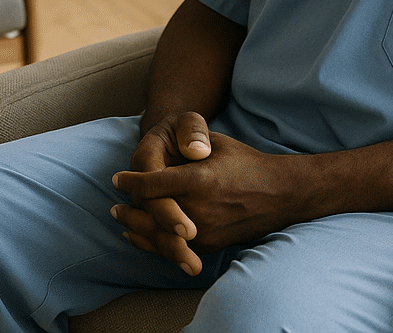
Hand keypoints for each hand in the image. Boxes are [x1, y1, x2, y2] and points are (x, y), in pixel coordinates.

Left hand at [112, 125, 293, 274]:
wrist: (278, 194)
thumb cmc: (244, 162)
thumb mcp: (217, 144)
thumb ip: (188, 147)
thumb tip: (161, 154)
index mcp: (200, 179)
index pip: (153, 184)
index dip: (131, 182)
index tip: (118, 178)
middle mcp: (200, 209)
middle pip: (151, 214)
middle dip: (129, 209)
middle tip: (114, 205)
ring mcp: (205, 231)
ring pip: (159, 236)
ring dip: (136, 228)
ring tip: (122, 220)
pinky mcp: (210, 245)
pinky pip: (173, 248)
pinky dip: (153, 242)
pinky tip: (141, 235)